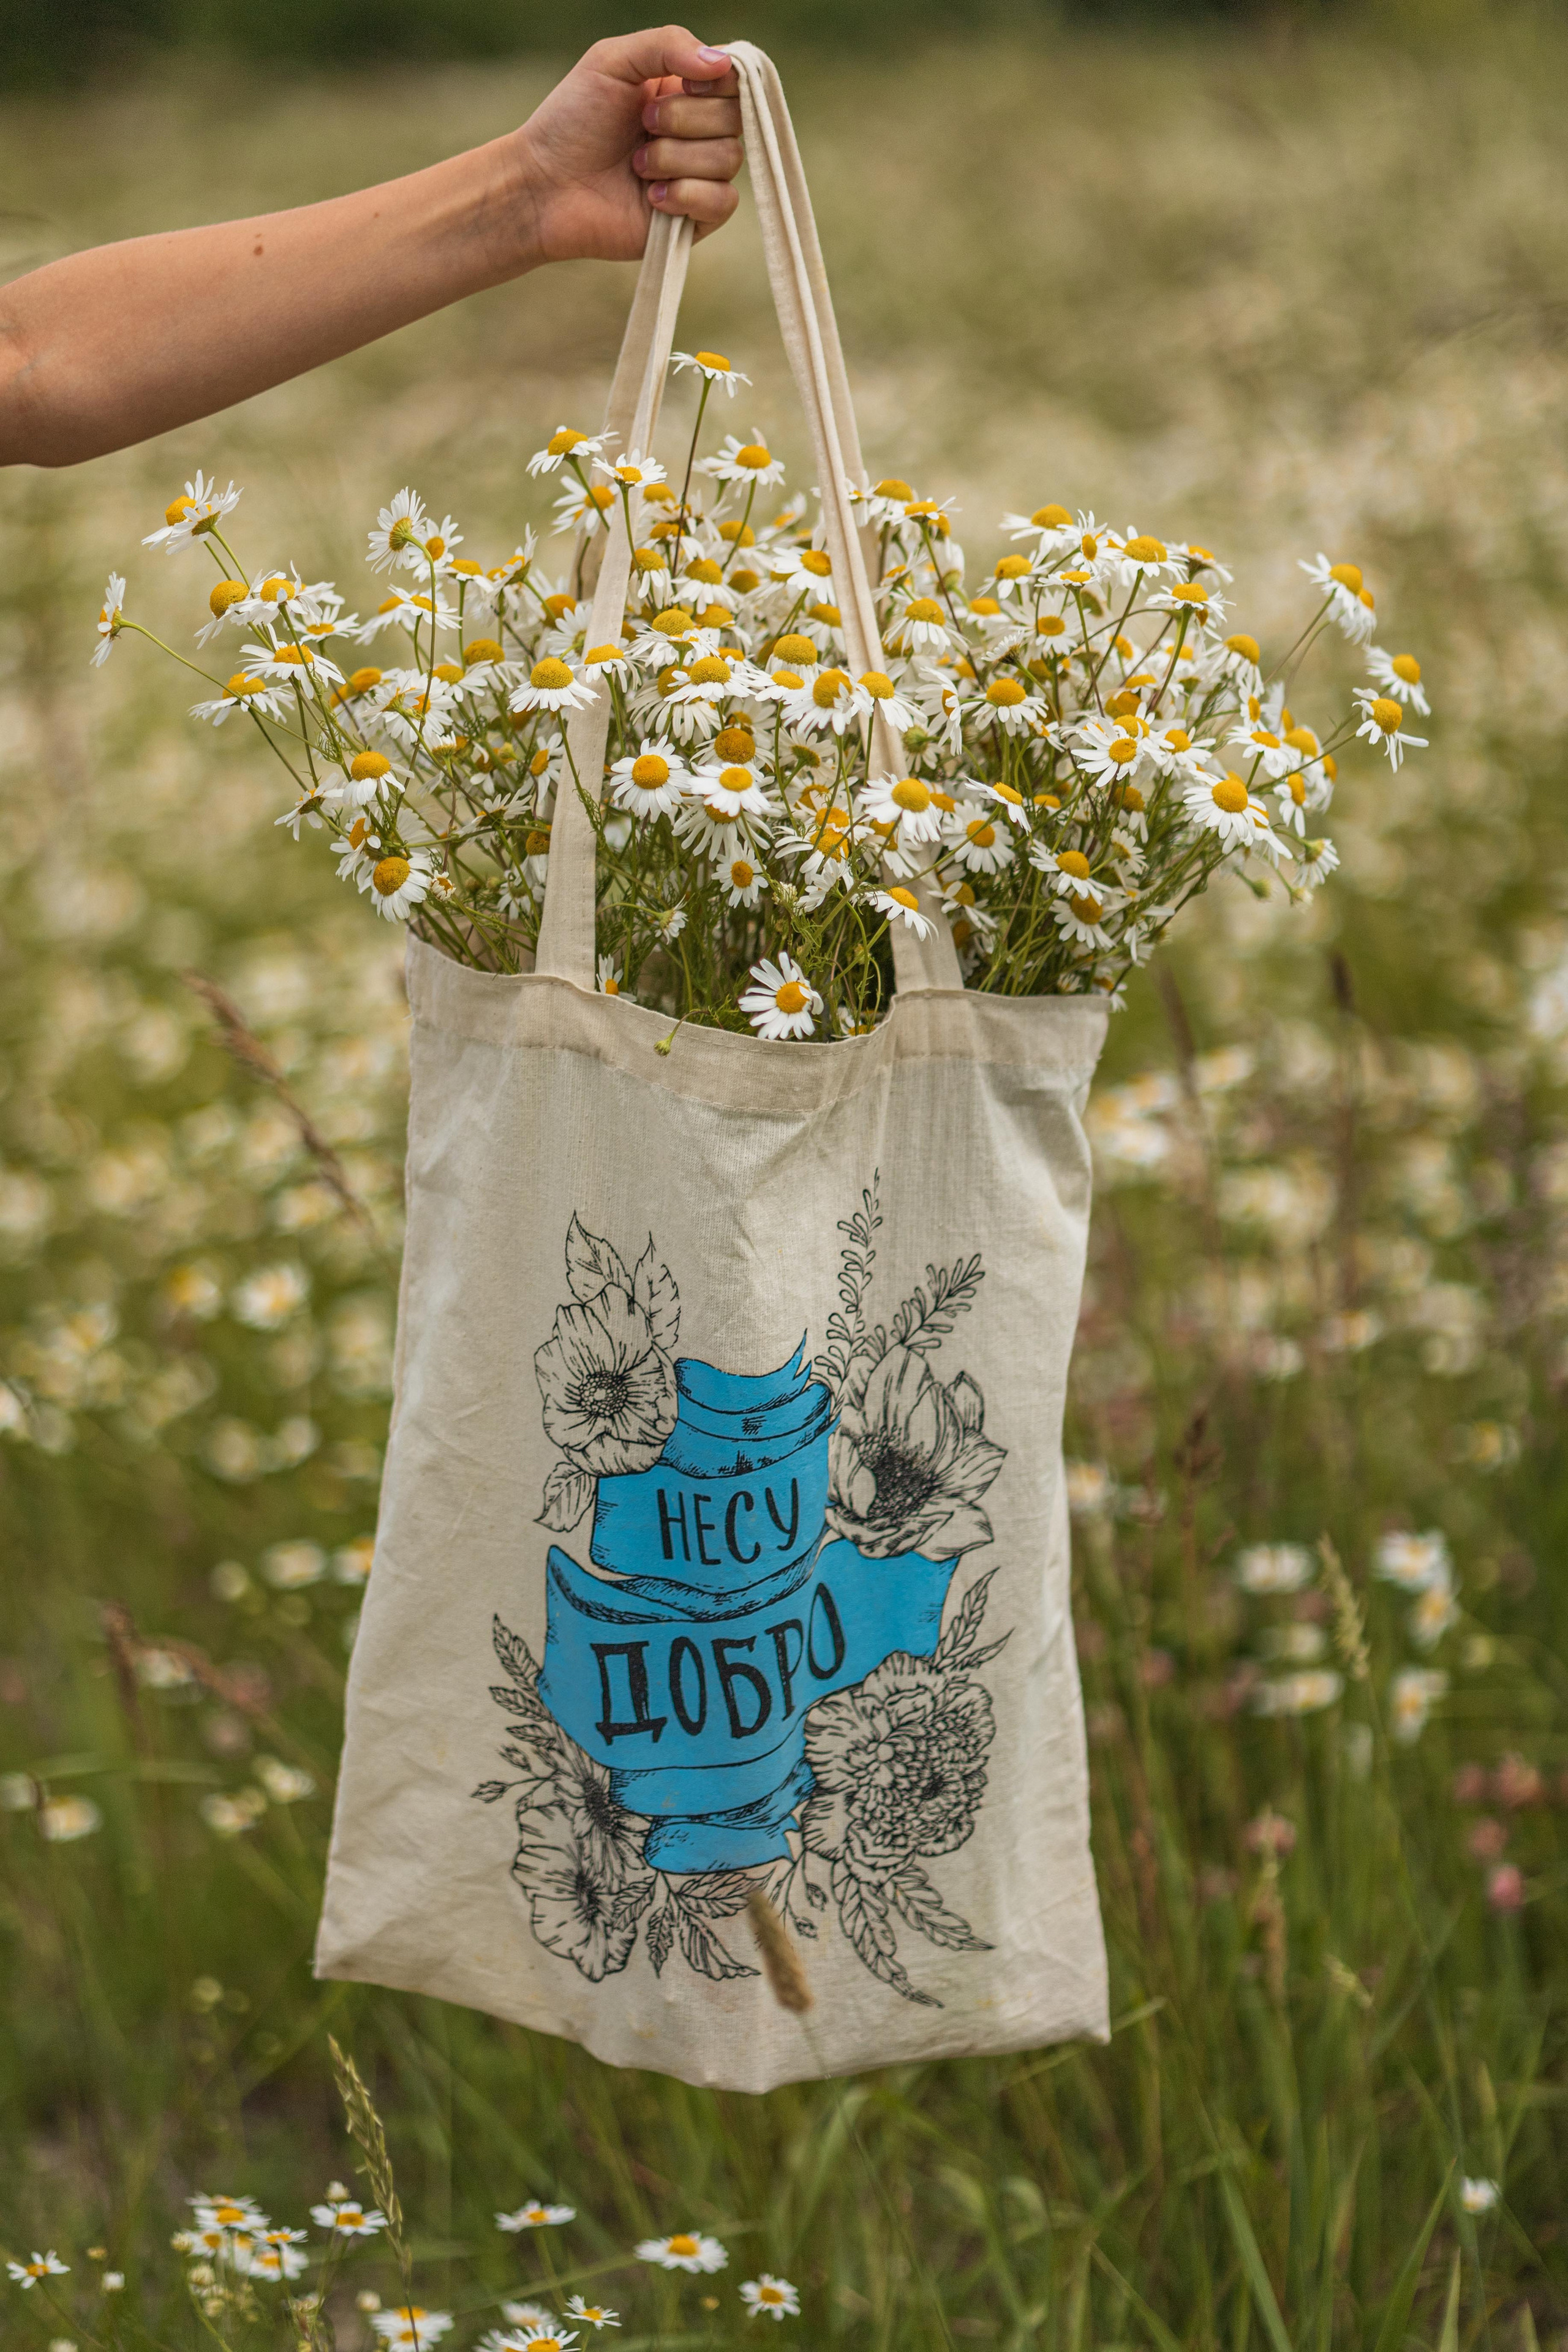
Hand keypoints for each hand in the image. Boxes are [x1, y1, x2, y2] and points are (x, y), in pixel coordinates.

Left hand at [513, 26, 742, 264]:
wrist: (546, 186)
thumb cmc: (572, 120)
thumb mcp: (612, 60)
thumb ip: (667, 44)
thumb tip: (723, 62)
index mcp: (685, 89)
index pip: (735, 78)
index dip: (717, 80)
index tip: (682, 83)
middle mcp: (699, 131)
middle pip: (735, 118)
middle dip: (683, 119)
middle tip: (641, 125)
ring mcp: (698, 176)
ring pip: (728, 159)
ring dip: (674, 158)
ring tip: (635, 165)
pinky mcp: (693, 220)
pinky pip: (721, 202)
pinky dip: (686, 195)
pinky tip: (651, 197)